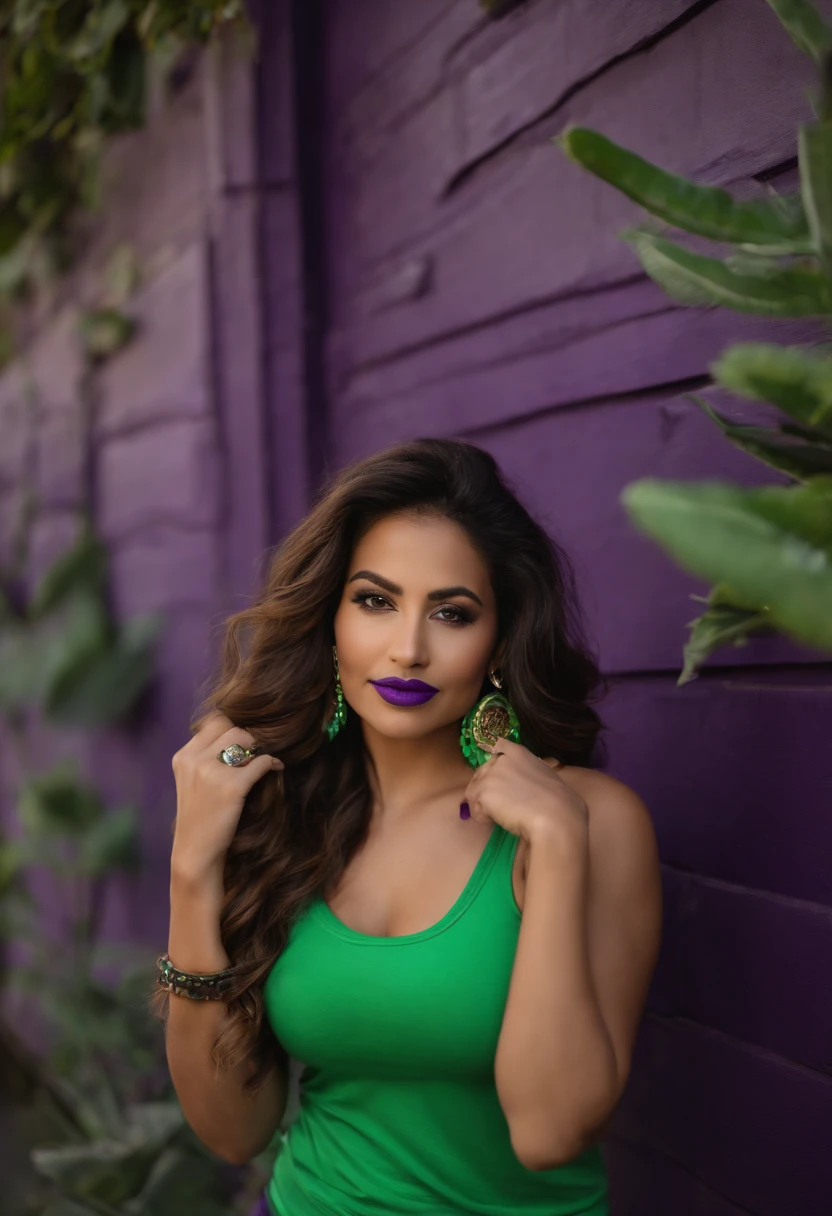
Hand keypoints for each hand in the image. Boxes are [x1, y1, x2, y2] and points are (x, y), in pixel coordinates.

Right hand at [170, 711, 283, 882]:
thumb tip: (239, 734)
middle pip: (232, 728)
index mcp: (183, 757)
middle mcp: (194, 760)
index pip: (214, 722)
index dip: (234, 727)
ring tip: (266, 759)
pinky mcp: (231, 787)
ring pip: (246, 739)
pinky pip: (261, 761)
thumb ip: (205, 758)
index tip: (245, 741)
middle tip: (258, 751)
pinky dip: (273, 762)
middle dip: (250, 737)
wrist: (195, 854)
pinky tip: (277, 768)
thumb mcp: (191, 782)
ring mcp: (211, 773)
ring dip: (260, 747)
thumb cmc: (199, 819)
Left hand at [462, 737, 587, 848]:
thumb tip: (519, 784)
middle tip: (502, 806)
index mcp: (518, 752)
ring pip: (475, 792)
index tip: (499, 778)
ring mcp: (490, 774)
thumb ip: (527, 772)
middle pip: (481, 774)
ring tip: (503, 815)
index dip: (495, 764)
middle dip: (488, 790)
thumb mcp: (544, 775)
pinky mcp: (482, 792)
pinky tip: (500, 821)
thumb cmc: (558, 800)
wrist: (554, 815)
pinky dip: (483, 818)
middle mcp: (501, 759)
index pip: (498, 746)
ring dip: (485, 806)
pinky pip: (475, 809)